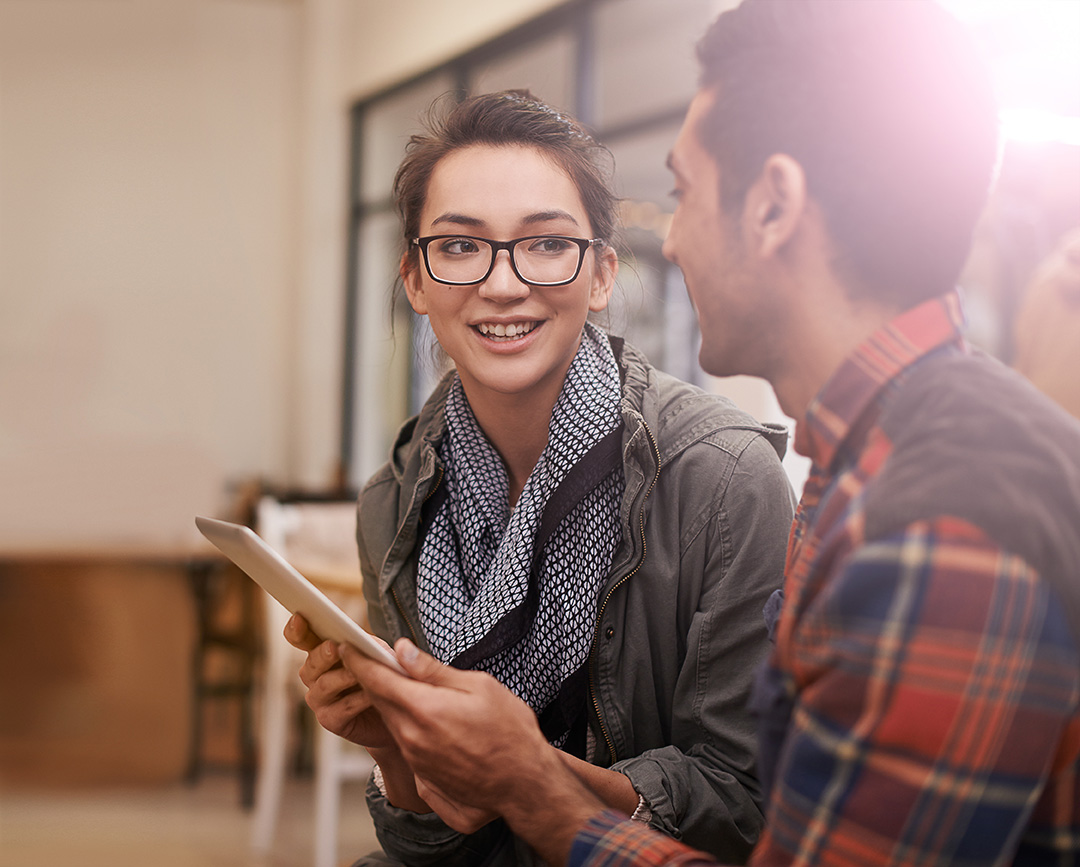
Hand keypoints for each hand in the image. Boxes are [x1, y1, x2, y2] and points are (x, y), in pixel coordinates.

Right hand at [283, 613, 394, 748]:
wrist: (399, 709)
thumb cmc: (386, 675)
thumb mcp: (380, 653)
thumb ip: (368, 644)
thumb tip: (360, 638)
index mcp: (322, 652)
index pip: (301, 638)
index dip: (296, 629)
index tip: (299, 617)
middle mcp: (315, 675)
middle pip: (310, 662)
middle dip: (322, 654)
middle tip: (334, 647)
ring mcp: (320, 699)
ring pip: (324, 684)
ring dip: (342, 677)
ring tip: (358, 673)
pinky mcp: (330, 720)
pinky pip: (340, 708)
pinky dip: (357, 700)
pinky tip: (370, 695)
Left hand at [338, 639, 605, 864]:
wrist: (524, 784)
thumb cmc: (510, 732)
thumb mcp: (479, 686)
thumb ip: (433, 671)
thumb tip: (401, 651)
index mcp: (425, 710)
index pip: (378, 680)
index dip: (360, 661)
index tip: (348, 647)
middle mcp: (412, 738)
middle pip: (381, 702)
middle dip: (375, 681)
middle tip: (377, 661)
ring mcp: (417, 762)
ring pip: (394, 724)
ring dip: (395, 705)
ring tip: (409, 689)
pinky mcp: (425, 779)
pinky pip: (408, 746)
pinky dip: (411, 729)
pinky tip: (434, 724)